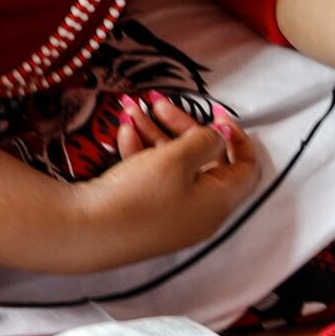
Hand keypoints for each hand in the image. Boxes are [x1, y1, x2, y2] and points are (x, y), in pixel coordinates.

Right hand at [66, 93, 265, 264]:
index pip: (246, 167)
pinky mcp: (147, 215)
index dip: (236, 137)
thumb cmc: (142, 194)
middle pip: (204, 160)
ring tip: (133, 108)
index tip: (216, 113)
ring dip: (156, 134)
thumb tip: (220, 138)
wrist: (88, 232)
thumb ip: (206, 141)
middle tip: (160, 103)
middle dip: (182, 126)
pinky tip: (123, 132)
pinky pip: (154, 179)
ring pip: (174, 166)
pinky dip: (142, 154)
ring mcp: (173, 215)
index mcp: (220, 200)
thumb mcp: (179, 158)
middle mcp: (201, 211)